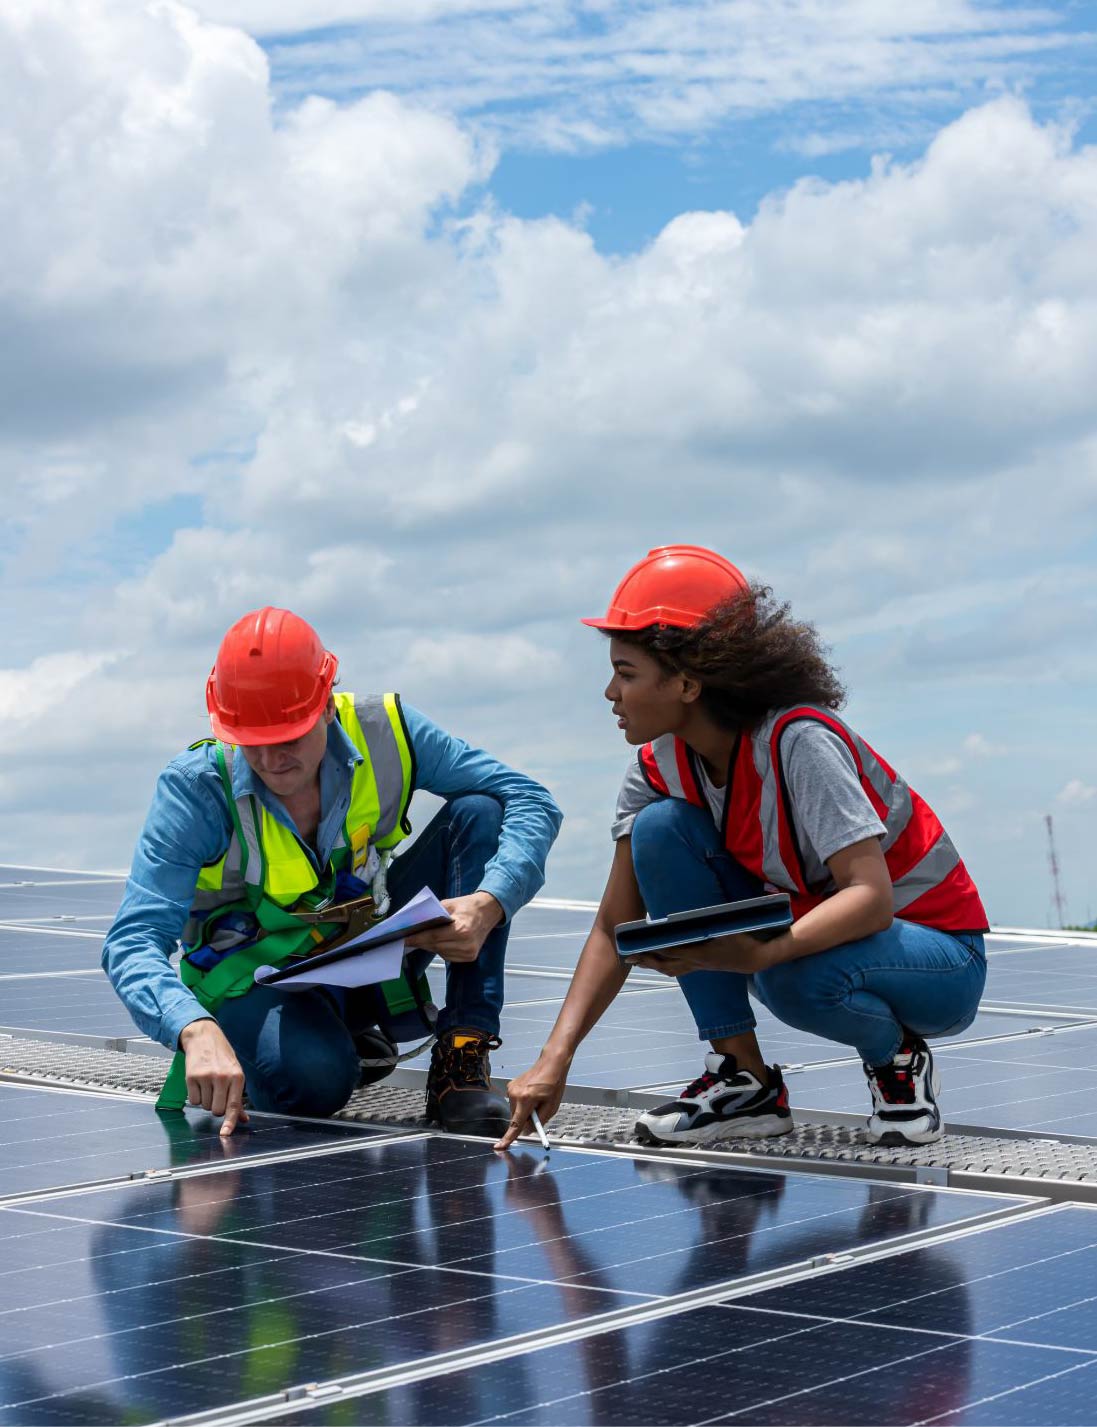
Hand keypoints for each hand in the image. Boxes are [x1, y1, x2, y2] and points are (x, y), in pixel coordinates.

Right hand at [179, 1018, 248, 1135]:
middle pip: (217, 1111)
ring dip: (205, 1100)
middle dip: (216, 1107)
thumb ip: (238, 1098)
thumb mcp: (235, 1073)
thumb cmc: (222, 1058)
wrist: (204, 1037)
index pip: (234, 1105)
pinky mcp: (191, 1077)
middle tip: (216, 1093)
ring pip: (204, 1106)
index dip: (230, 1122)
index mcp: (237, 1077)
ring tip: (208, 1084)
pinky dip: (195, 1096)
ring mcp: (206, 1077)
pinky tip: (198, 1083)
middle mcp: (223, 1077)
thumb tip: (244, 1119)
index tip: (225, 1134)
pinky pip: (193, 1101)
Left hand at [406, 891, 502, 963]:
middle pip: (435, 946)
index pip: (433, 937)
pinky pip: (448, 956)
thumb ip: (432, 913)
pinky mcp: (470, 957)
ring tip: (420, 939)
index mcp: (462, 929)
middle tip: (407, 939)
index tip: (404, 938)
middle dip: (420, 942)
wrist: (489, 912)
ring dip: (429, 946)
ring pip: (440, 953)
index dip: (417, 938)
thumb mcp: (449, 904)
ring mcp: (469, 953)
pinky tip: (437, 942)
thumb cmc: (468, 906)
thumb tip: (414, 922)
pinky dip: (440, 950)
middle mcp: (466, 944)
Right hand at [494, 1051, 569, 1150]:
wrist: (551, 1063)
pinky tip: (532, 1095)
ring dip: (524, 1111)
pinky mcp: (511, 1086)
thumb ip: (539, 1121)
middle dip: (526, 1120)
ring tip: (537, 1099)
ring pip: (515, 1111)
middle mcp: (515, 1094)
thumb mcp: (552, 1106)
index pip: (515, 1124)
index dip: (508, 1138)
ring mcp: (511, 1089)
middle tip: (539, 1110)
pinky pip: (515, 1103)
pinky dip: (522, 1104)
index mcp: (526, 1099)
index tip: (499, 1147)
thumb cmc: (554, 1083)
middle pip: (516, 1118)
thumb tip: (527, 1131)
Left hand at [628, 931, 782, 977]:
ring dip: (653, 965)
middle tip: (629, 957)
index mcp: (701, 953)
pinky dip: (665, 967)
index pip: (673, 951)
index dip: (656, 949)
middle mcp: (696, 962)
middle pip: (666, 964)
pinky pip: (678, 970)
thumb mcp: (727, 928)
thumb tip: (692, 915)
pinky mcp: (701, 966)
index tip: (642, 945)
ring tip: (638, 961)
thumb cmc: (741, 939)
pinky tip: (657, 963)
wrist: (754, 958)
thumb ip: (709, 922)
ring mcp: (698, 966)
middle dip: (647, 960)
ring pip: (670, 969)